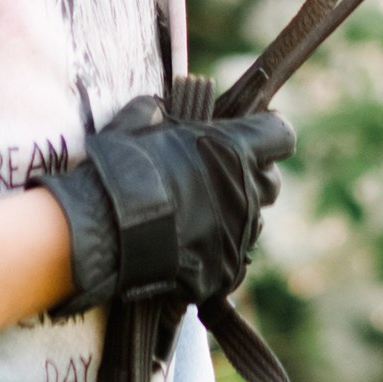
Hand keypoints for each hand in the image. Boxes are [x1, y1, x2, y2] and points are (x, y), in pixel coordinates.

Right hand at [30, 95, 293, 318]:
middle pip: (270, 182)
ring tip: (196, 215)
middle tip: (220, 175)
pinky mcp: (223, 271)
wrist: (102, 231)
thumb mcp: (132, 126)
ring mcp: (236, 236)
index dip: (268, 131)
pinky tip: (184, 247)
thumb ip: (153, 113)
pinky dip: (214, 252)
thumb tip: (156, 110)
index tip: (256, 131)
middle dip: (252, 176)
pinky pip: (230, 259)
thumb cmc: (119, 171)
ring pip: (252, 222)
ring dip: (233, 215)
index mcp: (231, 150)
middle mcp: (243, 193)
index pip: (280, 135)